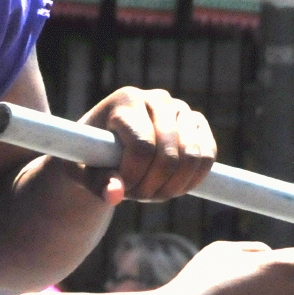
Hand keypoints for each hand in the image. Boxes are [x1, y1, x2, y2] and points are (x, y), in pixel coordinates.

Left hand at [76, 87, 215, 202]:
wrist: (108, 146)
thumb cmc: (91, 158)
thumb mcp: (85, 171)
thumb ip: (99, 183)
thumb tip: (114, 195)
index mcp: (126, 101)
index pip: (142, 146)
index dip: (134, 176)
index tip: (122, 189)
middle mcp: (157, 98)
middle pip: (169, 155)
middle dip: (154, 186)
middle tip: (138, 196)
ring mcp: (181, 109)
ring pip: (192, 156)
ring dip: (174, 186)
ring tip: (153, 191)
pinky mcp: (197, 123)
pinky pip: (208, 155)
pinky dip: (194, 179)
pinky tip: (174, 187)